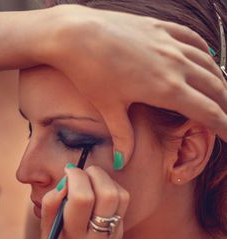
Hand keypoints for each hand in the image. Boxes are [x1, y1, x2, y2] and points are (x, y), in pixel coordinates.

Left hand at [31, 5, 226, 168]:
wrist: (74, 34)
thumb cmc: (89, 72)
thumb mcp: (107, 107)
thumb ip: (121, 134)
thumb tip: (122, 162)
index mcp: (167, 89)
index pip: (208, 112)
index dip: (225, 128)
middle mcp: (176, 64)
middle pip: (215, 89)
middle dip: (225, 107)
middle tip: (226, 120)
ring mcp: (169, 43)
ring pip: (207, 64)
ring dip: (218, 81)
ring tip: (220, 95)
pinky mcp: (159, 28)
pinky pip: (192, 40)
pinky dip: (204, 53)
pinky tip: (205, 59)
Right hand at [39, 165, 128, 238]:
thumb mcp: (45, 233)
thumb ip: (51, 205)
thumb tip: (65, 181)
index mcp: (73, 238)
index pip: (82, 197)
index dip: (75, 177)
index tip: (67, 172)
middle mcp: (97, 238)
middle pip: (107, 193)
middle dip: (93, 174)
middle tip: (80, 173)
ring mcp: (113, 237)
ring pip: (121, 196)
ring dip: (106, 180)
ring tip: (90, 180)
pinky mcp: (121, 234)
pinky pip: (122, 204)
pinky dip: (111, 190)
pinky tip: (97, 193)